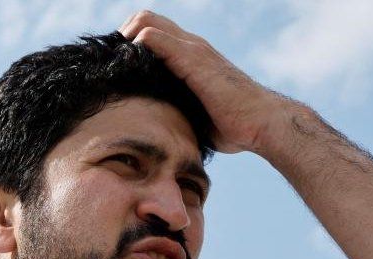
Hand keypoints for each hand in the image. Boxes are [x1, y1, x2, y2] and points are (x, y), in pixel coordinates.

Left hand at [119, 11, 292, 153]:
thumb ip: (173, 106)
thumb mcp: (193, 111)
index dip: (129, 43)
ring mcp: (193, 49)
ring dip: (126, 38)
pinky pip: (157, 39)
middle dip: (123, 36)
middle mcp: (191, 46)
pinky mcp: (194, 60)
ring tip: (115, 63)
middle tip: (111, 64)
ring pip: (148, 22)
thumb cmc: (231, 124)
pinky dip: (138, 45)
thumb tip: (149, 124)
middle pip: (146, 19)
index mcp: (190, 55)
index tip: (115, 65)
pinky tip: (128, 65)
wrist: (261, 124)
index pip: (152, 31)